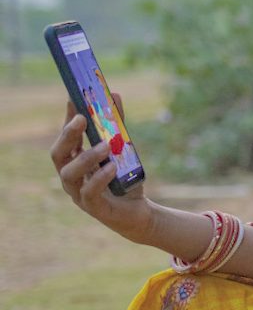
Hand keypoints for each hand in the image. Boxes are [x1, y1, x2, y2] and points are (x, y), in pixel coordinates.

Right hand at [50, 101, 152, 241]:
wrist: (138, 212)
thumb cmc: (124, 180)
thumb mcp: (123, 150)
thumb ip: (118, 126)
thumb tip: (116, 97)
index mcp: (74, 161)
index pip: (65, 138)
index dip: (67, 119)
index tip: (73, 99)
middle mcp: (71, 177)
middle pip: (57, 154)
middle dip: (67, 135)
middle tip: (81, 118)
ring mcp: (78, 193)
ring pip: (69, 173)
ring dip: (86, 156)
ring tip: (106, 145)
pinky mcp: (93, 208)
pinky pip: (89, 192)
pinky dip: (99, 178)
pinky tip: (111, 167)